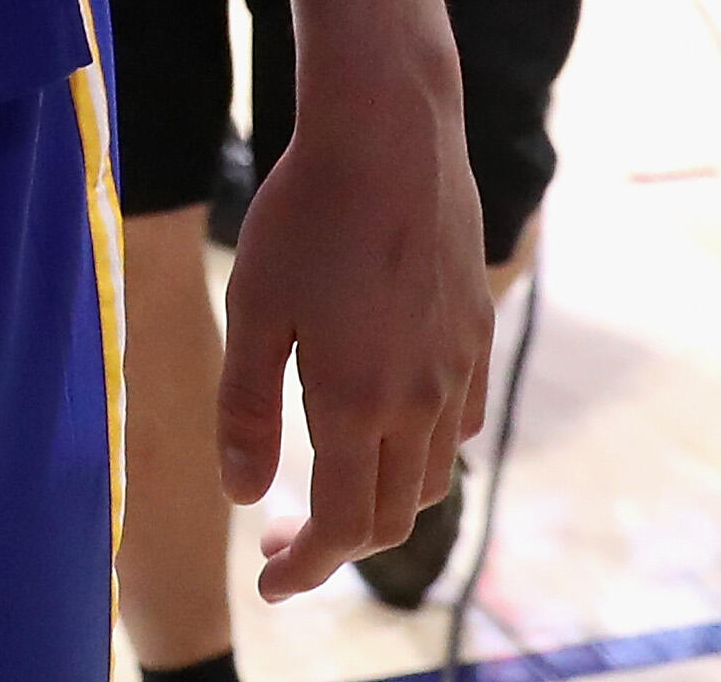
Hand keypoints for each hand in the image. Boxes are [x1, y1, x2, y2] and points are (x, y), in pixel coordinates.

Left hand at [217, 33, 494, 599]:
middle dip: (336, 546)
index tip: (270, 583)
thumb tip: (244, 495)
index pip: (341, 525)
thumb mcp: (252, 309)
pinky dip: (421, 453)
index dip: (306, 567)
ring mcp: (457, 371)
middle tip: (282, 538)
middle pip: (390, 516)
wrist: (391, 138)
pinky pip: (460, 426)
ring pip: (430, 477)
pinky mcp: (476, 336)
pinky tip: (384, 430)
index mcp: (355, 403)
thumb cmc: (306, 217)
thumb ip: (244, 409)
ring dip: (380, 501)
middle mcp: (419, 401)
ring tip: (328, 486)